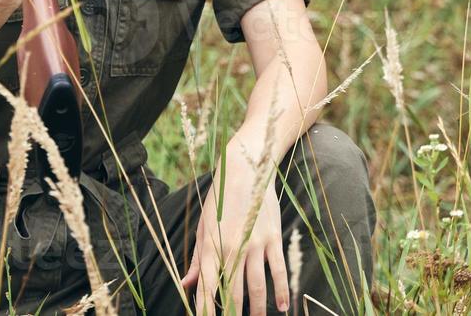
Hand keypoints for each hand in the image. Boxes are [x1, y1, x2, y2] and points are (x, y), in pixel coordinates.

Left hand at [182, 146, 289, 314]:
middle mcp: (234, 247)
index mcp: (213, 246)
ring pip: (258, 286)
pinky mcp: (272, 238)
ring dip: (257, 309)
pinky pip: (278, 269)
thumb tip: (187, 284)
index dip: (206, 308)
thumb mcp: (204, 227)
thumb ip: (199, 259)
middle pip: (234, 291)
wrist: (245, 170)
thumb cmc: (220, 199)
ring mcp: (255, 243)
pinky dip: (282, 290)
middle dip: (233, 314)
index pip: (208, 285)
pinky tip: (283, 305)